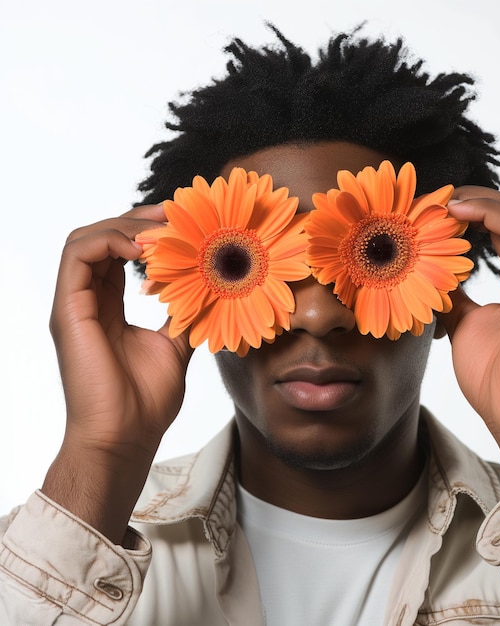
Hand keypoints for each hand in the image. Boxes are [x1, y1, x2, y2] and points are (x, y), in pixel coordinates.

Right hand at [43, 204, 193, 541]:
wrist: (126, 437)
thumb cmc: (147, 401)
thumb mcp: (175, 346)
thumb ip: (184, 315)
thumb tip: (209, 290)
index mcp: (108, 308)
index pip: (120, 254)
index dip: (148, 233)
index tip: (182, 224)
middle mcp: (87, 300)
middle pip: (104, 240)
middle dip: (139, 222)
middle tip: (175, 215)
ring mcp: (74, 304)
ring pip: (87, 239)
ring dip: (127, 228)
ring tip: (163, 233)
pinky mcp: (67, 309)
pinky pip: (78, 254)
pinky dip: (112, 240)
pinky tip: (146, 250)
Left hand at [440, 186, 499, 520]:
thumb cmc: (498, 378)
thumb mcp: (466, 324)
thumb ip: (456, 296)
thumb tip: (432, 277)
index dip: (470, 210)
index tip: (429, 211)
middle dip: (469, 199)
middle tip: (427, 202)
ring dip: (474, 200)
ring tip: (435, 203)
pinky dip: (486, 214)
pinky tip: (453, 214)